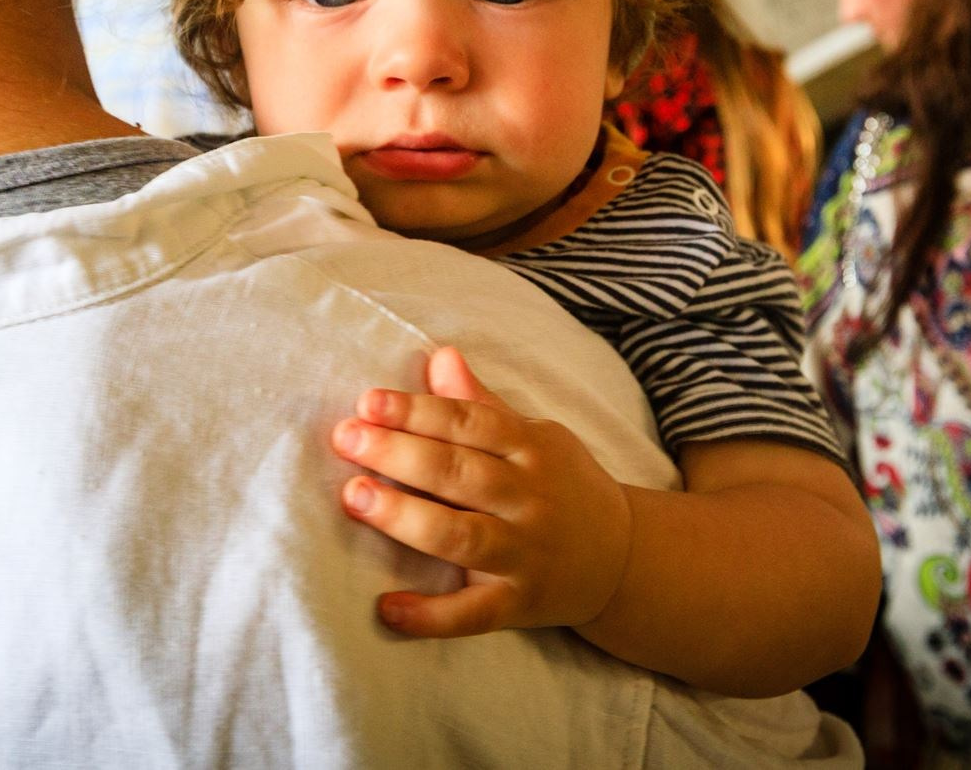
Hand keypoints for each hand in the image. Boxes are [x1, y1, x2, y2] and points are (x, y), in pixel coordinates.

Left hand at [331, 345, 633, 637]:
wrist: (624, 558)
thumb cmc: (561, 484)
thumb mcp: (534, 436)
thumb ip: (481, 403)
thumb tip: (440, 355)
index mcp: (531, 448)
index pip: (469, 424)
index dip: (418, 411)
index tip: (368, 402)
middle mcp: (530, 499)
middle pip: (460, 473)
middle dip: (400, 454)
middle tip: (346, 438)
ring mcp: (526, 555)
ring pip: (463, 537)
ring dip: (407, 519)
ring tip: (354, 498)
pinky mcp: (520, 605)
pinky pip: (473, 614)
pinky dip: (430, 615)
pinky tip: (387, 609)